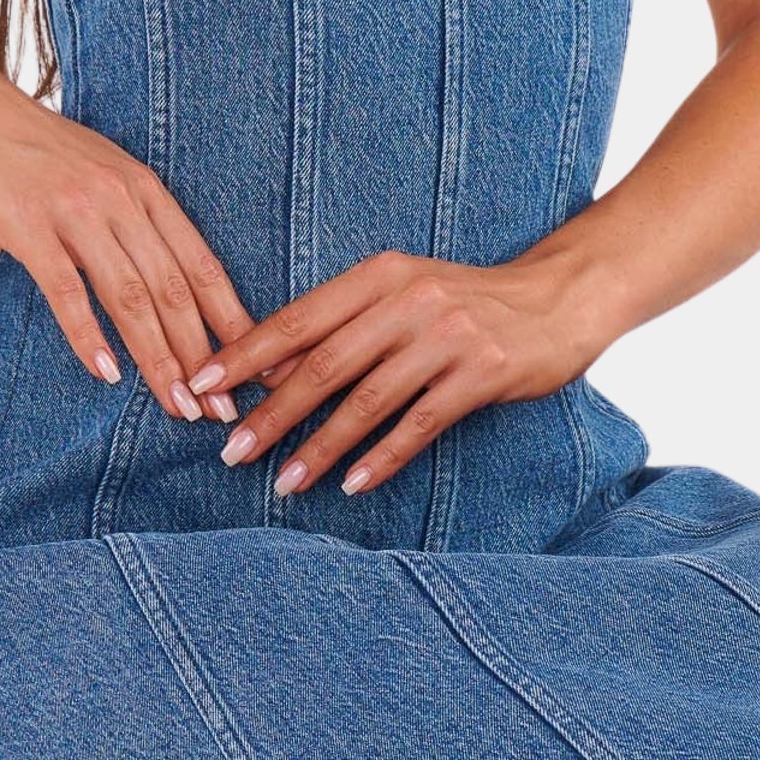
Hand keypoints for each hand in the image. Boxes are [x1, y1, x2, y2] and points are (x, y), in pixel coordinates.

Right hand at [0, 47, 249, 419]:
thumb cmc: (30, 148)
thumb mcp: (100, 171)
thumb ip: (133, 219)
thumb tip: (163, 278)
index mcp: (145, 188)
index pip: (202, 266)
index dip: (232, 321)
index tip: (256, 366)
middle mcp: (120, 200)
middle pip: (174, 290)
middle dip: (204, 357)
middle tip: (221, 410)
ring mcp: (76, 213)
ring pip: (131, 297)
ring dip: (158, 359)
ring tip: (178, 405)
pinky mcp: (29, 228)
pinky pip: (68, 291)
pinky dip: (89, 336)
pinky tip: (106, 374)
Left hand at [185, 244, 612, 495]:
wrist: (559, 298)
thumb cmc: (466, 301)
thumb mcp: (401, 295)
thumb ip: (341, 326)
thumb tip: (267, 372)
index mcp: (379, 275)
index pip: (296, 319)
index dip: (243, 355)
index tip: (199, 388)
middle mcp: (409, 300)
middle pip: (323, 365)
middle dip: (273, 415)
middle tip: (231, 452)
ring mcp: (447, 336)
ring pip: (367, 401)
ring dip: (321, 448)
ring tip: (284, 483)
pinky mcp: (482, 373)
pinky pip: (420, 423)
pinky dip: (383, 456)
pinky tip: (353, 484)